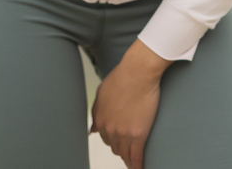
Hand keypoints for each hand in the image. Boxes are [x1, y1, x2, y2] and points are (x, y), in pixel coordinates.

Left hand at [89, 40, 171, 168]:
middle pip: (115, 147)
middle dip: (121, 149)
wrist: (138, 72)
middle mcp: (109, 129)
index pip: (105, 137)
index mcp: (100, 119)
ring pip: (125, 153)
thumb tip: (92, 128)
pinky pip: (137, 156)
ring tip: (133, 163)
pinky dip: (138, 165)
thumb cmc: (123, 77)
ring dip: (128, 159)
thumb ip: (96, 111)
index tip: (118, 142)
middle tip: (128, 151)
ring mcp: (123, 133)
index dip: (113, 140)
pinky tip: (139, 168)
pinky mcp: (138, 135)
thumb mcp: (102, 93)